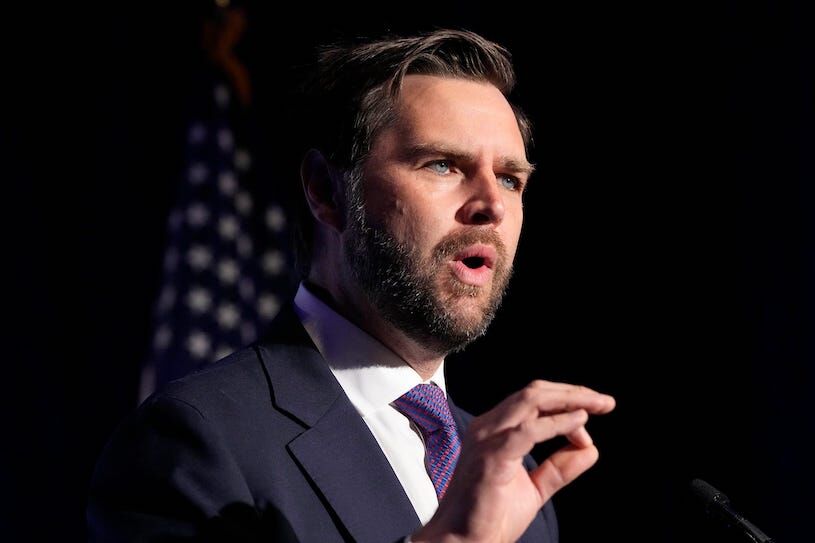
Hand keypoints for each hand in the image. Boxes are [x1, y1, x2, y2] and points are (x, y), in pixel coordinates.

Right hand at [412, 380, 615, 542]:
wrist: (464, 542)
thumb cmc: (491, 517)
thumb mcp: (536, 488)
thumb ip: (560, 468)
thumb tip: (591, 449)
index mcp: (494, 429)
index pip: (533, 400)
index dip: (567, 403)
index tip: (594, 418)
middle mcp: (488, 426)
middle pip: (535, 393)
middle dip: (573, 393)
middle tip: (605, 402)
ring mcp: (487, 438)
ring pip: (531, 400)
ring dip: (570, 400)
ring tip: (597, 405)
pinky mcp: (492, 456)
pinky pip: (529, 430)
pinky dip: (558, 424)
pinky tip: (579, 424)